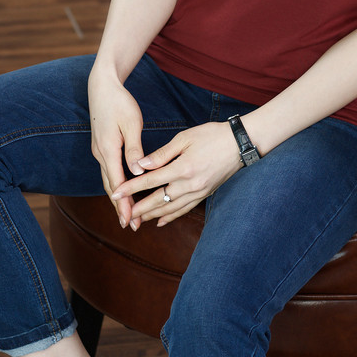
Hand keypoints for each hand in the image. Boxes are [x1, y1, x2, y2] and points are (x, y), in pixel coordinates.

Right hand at [87, 67, 145, 228]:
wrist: (102, 86)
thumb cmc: (120, 103)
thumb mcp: (131, 124)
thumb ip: (134, 149)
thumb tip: (138, 173)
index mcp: (108, 150)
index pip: (117, 184)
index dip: (123, 204)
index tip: (130, 221)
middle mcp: (100, 153)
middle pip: (110, 186)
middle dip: (119, 206)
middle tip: (131, 225)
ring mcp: (99, 150)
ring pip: (108, 179)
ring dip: (116, 196)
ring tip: (126, 213)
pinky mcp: (101, 146)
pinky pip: (108, 170)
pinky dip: (115, 183)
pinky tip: (123, 189)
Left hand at [112, 121, 241, 227]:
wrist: (240, 144)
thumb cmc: (211, 135)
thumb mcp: (185, 138)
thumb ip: (162, 154)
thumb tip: (141, 164)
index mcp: (183, 168)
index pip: (151, 181)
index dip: (132, 188)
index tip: (117, 192)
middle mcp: (190, 185)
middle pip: (158, 200)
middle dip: (138, 207)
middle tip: (122, 213)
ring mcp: (198, 192)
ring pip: (170, 208)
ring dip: (152, 215)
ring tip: (137, 219)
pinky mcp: (205, 194)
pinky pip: (185, 209)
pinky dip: (171, 216)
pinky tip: (160, 221)